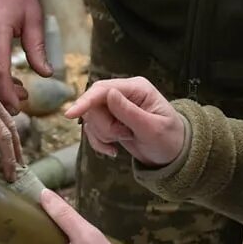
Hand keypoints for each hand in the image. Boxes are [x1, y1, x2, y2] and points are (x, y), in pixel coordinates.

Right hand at [66, 77, 185, 167]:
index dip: (85, 101)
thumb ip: (130, 112)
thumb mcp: (152, 128)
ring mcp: (115, 107)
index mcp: (136, 88)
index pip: (103, 89)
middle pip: (93, 105)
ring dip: (103, 135)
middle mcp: (123, 93)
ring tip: (123, 140)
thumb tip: (109, 94)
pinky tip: (113, 150)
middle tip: (123, 136)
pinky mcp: (110, 120)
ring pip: (91, 118)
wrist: (173, 155)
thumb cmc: (169, 140)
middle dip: (104, 126)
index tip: (70, 114)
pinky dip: (99, 142)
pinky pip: (92, 130)